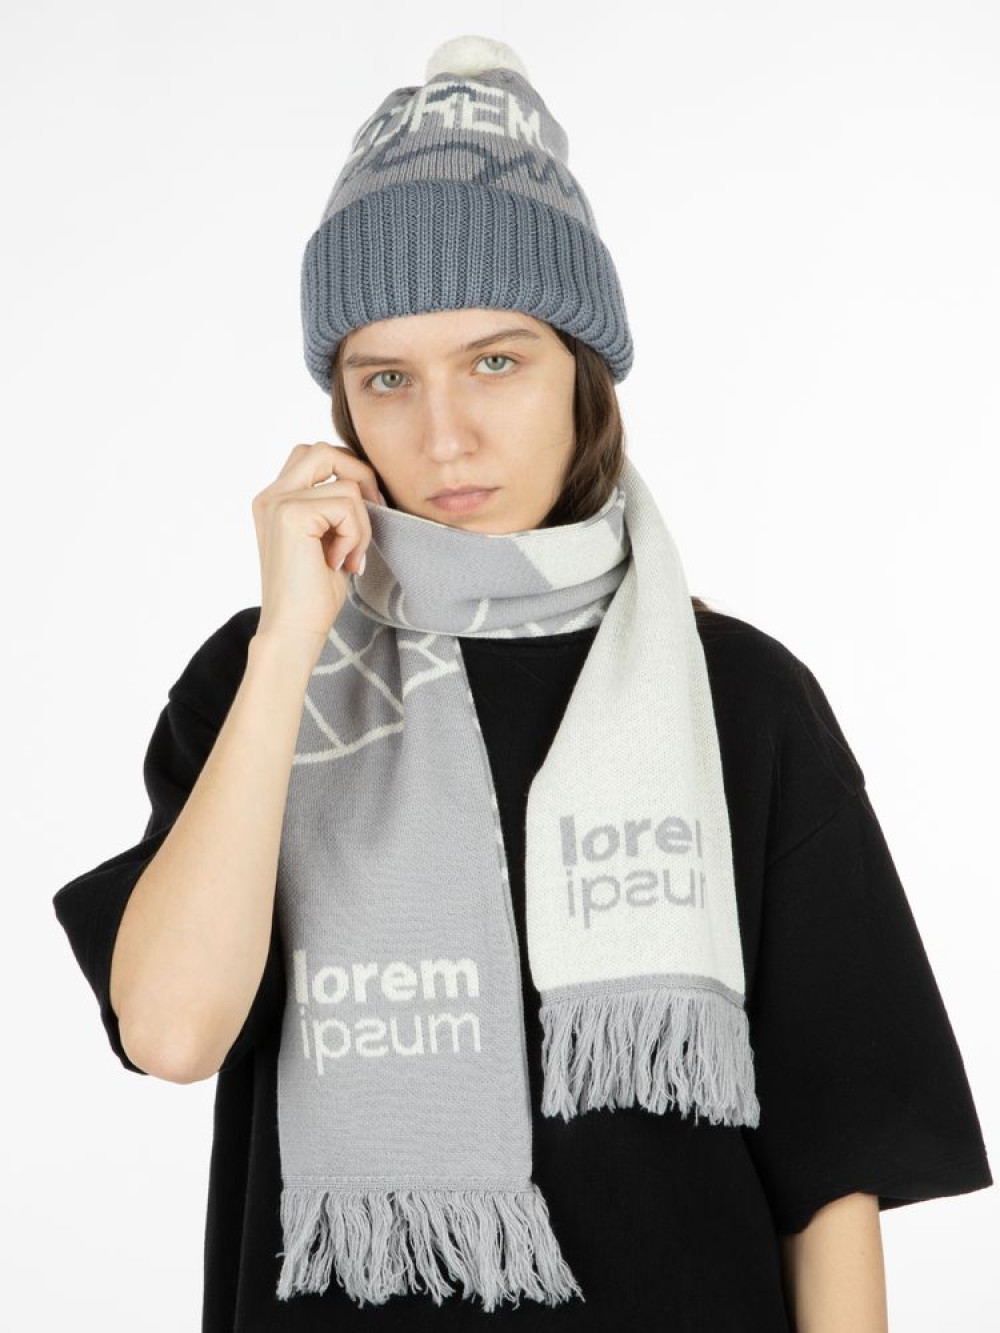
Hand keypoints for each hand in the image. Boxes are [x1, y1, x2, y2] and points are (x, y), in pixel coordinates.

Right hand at [251, 441, 383, 651]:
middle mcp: (271, 495)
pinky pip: (347, 505)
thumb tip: (367, 483)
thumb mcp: (327, 540)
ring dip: (362, 522)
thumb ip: (334, 508)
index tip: (366, 514)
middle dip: (360, 477)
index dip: (348, 475)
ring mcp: (278, 502)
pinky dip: (356, 535)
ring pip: (346, 482)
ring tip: (350, 556)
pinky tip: (341, 563)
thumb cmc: (312, 595)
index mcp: (275, 499)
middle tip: (373, 514)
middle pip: (324, 450)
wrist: (292, 632)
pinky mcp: (291, 515)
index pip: (316, 457)